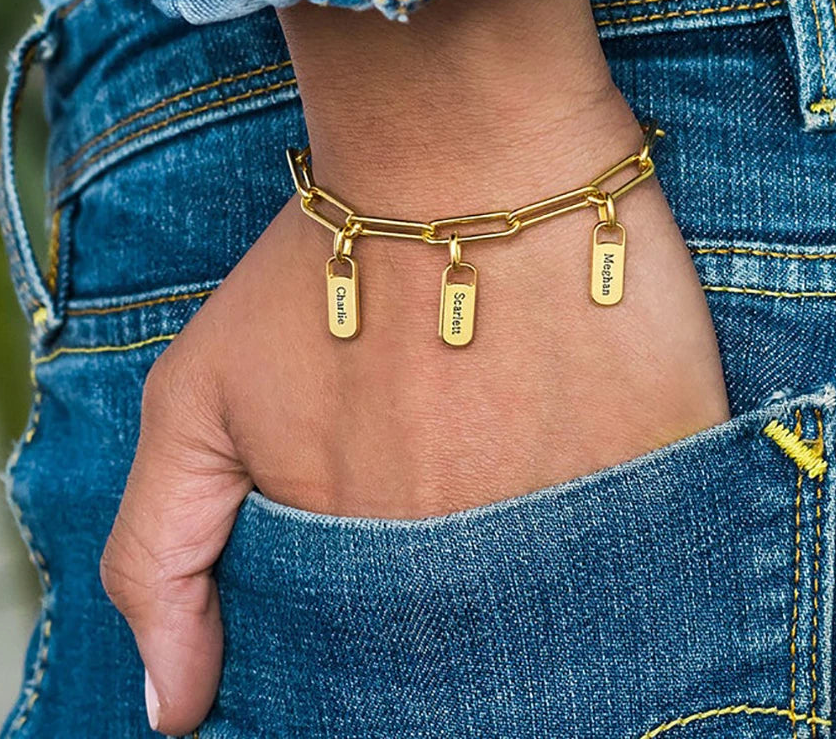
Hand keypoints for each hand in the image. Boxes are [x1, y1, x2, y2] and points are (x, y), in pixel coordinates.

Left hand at [99, 0, 728, 734]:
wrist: (457, 152)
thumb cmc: (323, 270)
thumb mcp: (197, 401)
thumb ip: (163, 557)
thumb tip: (176, 711)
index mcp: (375, 568)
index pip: (390, 680)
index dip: (395, 649)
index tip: (404, 580)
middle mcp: (484, 560)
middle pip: (489, 653)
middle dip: (475, 613)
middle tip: (467, 495)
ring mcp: (587, 505)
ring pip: (580, 601)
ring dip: (556, 565)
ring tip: (526, 462)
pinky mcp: (673, 444)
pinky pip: (665, 528)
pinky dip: (638, 517)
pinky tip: (597, 449)